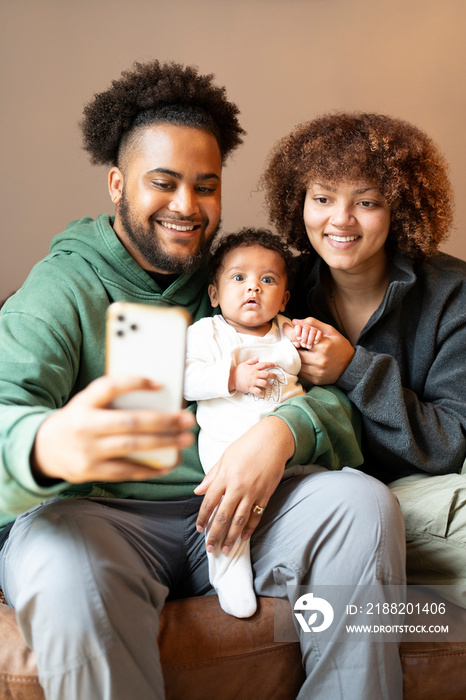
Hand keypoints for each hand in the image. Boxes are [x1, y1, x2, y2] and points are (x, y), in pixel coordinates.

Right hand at [33, 375, 194, 483]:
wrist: (43, 449)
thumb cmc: (78, 420)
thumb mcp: (87, 402)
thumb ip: (113, 398)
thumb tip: (157, 394)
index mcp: (83, 403)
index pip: (109, 387)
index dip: (134, 383)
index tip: (159, 383)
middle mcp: (84, 426)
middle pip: (130, 422)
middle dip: (163, 421)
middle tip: (187, 419)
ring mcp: (87, 451)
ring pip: (132, 447)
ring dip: (163, 444)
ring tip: (184, 439)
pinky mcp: (90, 471)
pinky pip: (125, 471)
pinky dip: (148, 468)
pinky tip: (167, 464)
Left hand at [194, 416, 293, 552]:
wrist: (273, 439)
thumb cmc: (246, 445)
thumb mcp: (225, 457)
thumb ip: (211, 476)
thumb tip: (198, 491)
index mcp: (224, 476)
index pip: (209, 502)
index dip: (202, 518)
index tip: (199, 529)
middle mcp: (237, 487)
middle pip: (223, 516)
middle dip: (215, 534)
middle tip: (211, 549)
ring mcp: (253, 492)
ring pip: (239, 520)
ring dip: (231, 537)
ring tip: (226, 549)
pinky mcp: (265, 495)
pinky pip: (256, 516)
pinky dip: (249, 528)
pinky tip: (243, 538)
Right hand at [229, 357, 276, 395]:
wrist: (231, 378)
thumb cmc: (237, 371)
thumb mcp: (244, 364)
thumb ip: (252, 361)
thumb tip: (257, 357)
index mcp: (253, 368)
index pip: (264, 365)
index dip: (270, 364)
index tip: (275, 365)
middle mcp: (255, 375)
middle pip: (267, 374)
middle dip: (273, 375)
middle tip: (276, 377)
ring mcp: (253, 382)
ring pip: (264, 383)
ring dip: (268, 384)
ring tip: (269, 385)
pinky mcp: (250, 388)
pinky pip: (258, 391)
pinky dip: (261, 393)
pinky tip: (262, 393)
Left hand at [284, 318, 354, 384]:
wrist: (352, 366)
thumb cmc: (340, 346)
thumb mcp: (330, 331)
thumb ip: (313, 324)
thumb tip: (295, 321)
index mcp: (323, 346)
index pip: (299, 338)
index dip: (289, 332)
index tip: (286, 327)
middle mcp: (319, 360)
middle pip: (295, 352)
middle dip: (291, 345)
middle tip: (291, 340)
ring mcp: (317, 371)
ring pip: (296, 363)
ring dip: (294, 356)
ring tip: (296, 349)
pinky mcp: (316, 380)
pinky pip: (300, 372)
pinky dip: (299, 365)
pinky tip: (302, 360)